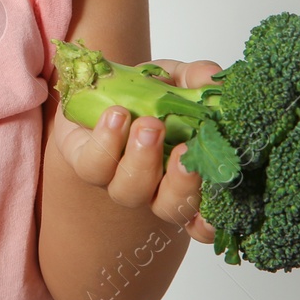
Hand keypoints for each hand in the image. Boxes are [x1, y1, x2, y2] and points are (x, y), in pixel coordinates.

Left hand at [52, 58, 223, 243]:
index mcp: (182, 175)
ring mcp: (116, 179)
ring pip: (129, 191)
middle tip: (183, 150)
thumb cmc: (143, 92)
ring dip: (142, 160)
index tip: (214, 208)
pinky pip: (93, 166)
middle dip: (180, 183)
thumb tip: (214, 77)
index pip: (200, 217)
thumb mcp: (176, 78)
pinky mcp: (85, 163)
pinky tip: (116, 116)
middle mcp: (152, 187)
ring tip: (147, 124)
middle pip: (169, 208)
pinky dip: (106, 141)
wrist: (95, 84)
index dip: (207, 223)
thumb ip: (196, 78)